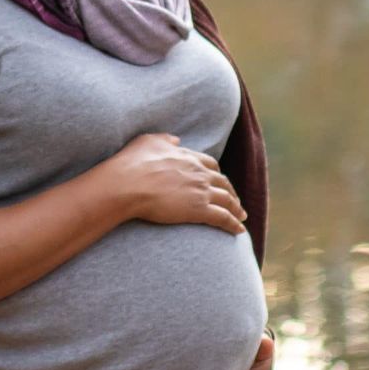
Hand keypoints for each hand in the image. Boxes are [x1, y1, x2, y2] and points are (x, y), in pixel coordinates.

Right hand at [104, 133, 246, 234]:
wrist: (127, 185)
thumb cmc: (132, 163)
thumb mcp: (147, 142)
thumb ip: (165, 139)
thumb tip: (177, 139)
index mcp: (188, 157)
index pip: (210, 164)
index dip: (216, 174)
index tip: (219, 180)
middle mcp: (199, 173)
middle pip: (223, 182)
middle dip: (231, 191)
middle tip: (234, 200)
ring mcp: (201, 191)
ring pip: (227, 200)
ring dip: (236, 208)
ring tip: (241, 216)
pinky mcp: (199, 210)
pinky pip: (223, 217)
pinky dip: (233, 224)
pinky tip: (239, 230)